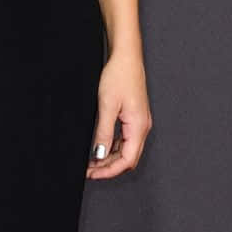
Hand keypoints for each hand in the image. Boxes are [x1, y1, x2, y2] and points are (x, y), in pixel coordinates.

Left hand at [87, 52, 151, 178]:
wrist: (126, 57)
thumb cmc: (120, 75)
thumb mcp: (107, 106)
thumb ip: (104, 133)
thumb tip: (99, 154)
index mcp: (139, 126)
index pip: (127, 160)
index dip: (109, 171)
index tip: (93, 174)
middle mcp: (142, 127)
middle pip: (128, 158)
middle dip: (108, 167)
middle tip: (89, 170)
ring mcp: (139, 122)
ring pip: (126, 150)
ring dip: (109, 158)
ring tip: (91, 161)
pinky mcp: (134, 117)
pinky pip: (125, 140)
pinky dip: (112, 147)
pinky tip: (100, 147)